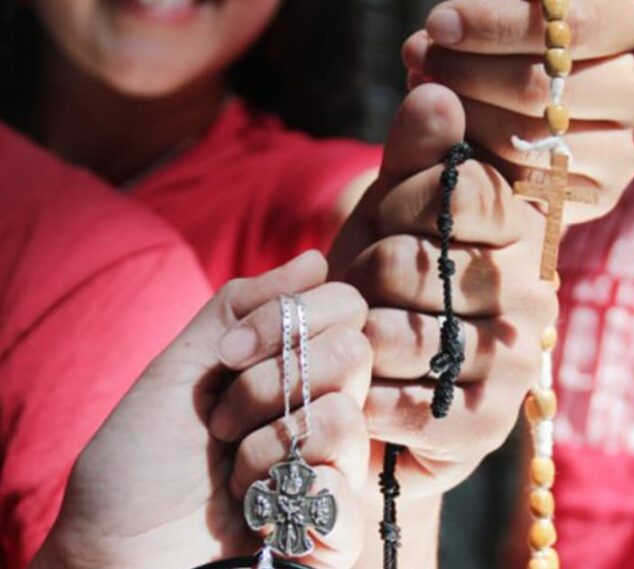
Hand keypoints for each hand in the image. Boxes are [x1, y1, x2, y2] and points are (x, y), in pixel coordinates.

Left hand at [32, 252, 371, 568]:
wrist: (113, 549)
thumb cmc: (140, 462)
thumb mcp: (181, 366)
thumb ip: (242, 306)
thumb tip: (315, 258)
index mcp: (298, 368)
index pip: (346, 307)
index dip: (287, 320)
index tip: (226, 356)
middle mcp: (326, 410)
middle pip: (354, 353)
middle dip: (269, 383)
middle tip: (222, 420)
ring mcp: (336, 469)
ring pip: (345, 417)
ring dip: (268, 445)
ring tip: (234, 475)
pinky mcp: (334, 529)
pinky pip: (345, 494)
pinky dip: (285, 498)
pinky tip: (258, 514)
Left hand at [330, 84, 555, 501]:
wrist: (384, 386)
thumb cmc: (388, 288)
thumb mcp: (394, 210)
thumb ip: (415, 153)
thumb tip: (436, 88)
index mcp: (520, 232)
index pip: (459, 188)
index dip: (399, 201)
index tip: (385, 221)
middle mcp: (532, 296)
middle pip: (416, 262)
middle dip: (364, 276)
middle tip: (362, 292)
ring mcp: (516, 365)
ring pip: (405, 335)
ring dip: (359, 338)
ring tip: (361, 341)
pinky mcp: (489, 428)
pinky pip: (408, 403)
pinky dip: (367, 395)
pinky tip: (365, 389)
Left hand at [403, 0, 633, 222]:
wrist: (539, 124)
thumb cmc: (528, 50)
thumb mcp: (524, 13)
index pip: (577, 22)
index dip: (498, 23)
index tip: (439, 23)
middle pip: (546, 83)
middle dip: (467, 70)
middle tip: (417, 59)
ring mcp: (630, 147)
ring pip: (533, 135)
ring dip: (464, 112)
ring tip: (425, 91)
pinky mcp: (602, 192)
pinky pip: (528, 179)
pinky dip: (481, 155)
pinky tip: (452, 133)